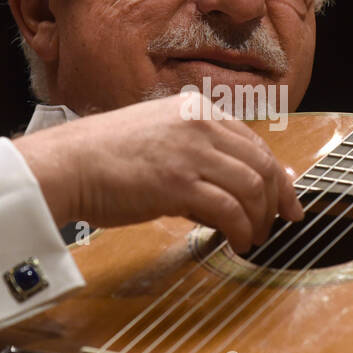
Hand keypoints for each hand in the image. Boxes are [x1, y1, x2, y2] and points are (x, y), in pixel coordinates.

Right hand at [14, 93, 303, 252]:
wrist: (65, 164)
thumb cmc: (103, 158)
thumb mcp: (159, 140)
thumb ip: (198, 157)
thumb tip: (236, 191)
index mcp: (195, 109)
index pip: (255, 142)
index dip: (278, 175)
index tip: (287, 199)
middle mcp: (199, 124)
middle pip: (262, 163)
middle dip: (277, 199)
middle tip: (278, 223)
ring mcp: (191, 152)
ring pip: (253, 187)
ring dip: (260, 218)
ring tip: (253, 237)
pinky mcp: (179, 183)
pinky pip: (230, 210)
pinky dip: (241, 230)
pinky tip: (236, 242)